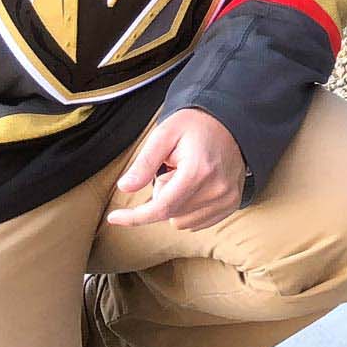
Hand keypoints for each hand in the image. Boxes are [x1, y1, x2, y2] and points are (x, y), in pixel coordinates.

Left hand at [104, 108, 246, 232]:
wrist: (231, 123)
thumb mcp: (164, 134)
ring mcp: (227, 198)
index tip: (114, 218)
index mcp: (199, 171)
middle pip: (170, 214)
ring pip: (182, 222)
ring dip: (176, 204)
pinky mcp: (232, 204)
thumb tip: (125, 187)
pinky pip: (198, 223)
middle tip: (172, 169)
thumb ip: (144, 163)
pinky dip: (188, 210)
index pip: (162, 207)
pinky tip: (195, 187)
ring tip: (186, 177)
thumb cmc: (195, 126)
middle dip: (162, 196)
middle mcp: (217, 189)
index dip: (135, 216)